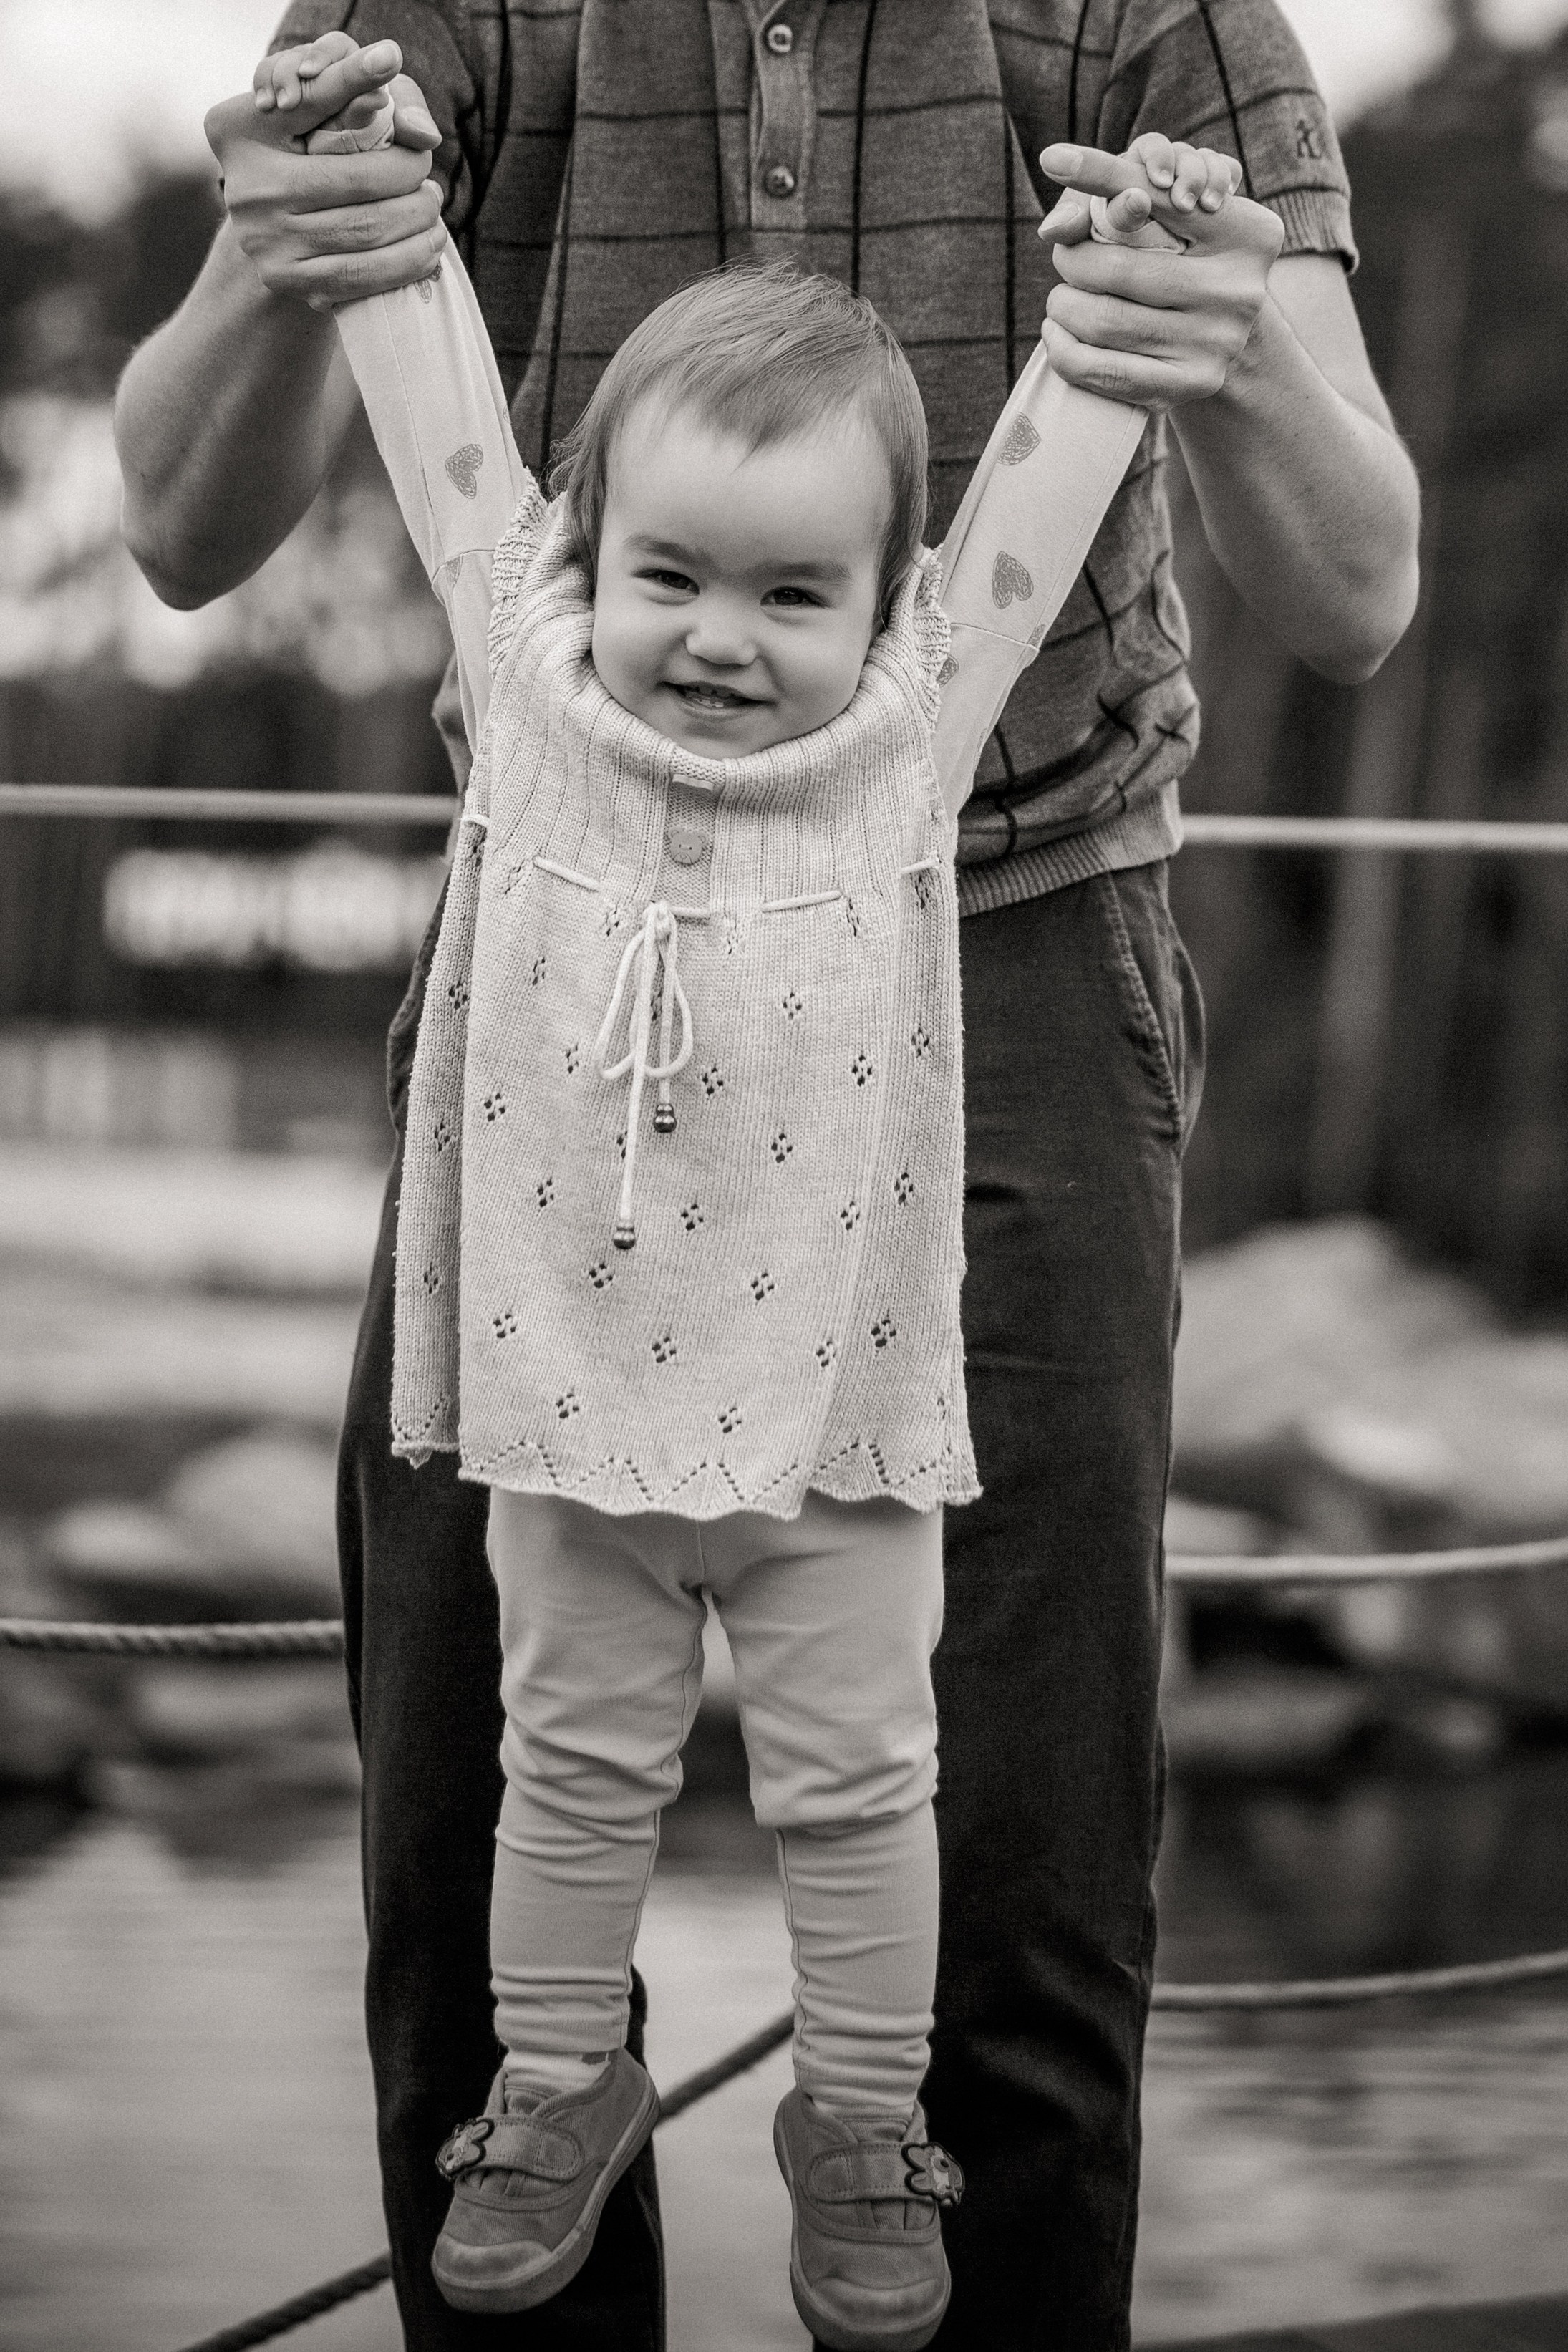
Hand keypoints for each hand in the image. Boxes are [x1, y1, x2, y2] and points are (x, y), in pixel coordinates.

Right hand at [207, 37, 446, 310]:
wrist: (272, 237)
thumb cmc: (300, 159)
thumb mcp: (310, 116)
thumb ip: (347, 93)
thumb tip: (413, 123)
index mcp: (243, 131)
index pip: (312, 98)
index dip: (353, 76)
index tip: (391, 56)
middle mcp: (248, 186)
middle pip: (355, 179)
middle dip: (407, 176)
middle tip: (429, 175)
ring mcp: (266, 241)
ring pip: (366, 230)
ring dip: (416, 221)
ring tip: (433, 209)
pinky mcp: (290, 281)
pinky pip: (363, 275)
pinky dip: (406, 261)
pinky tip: (427, 247)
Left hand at [1035, 136, 1282, 409]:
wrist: (1229, 348)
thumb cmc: (1188, 267)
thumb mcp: (1176, 223)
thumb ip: (1128, 196)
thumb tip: (1056, 226)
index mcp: (1244, 231)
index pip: (1157, 195)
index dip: (1100, 174)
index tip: (1052, 157)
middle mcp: (1238, 287)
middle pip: (1118, 267)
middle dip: (1073, 261)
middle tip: (1064, 260)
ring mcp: (1217, 341)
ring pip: (1104, 320)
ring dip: (1063, 308)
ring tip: (1059, 303)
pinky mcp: (1190, 384)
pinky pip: (1104, 369)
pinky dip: (1065, 351)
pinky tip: (1058, 335)